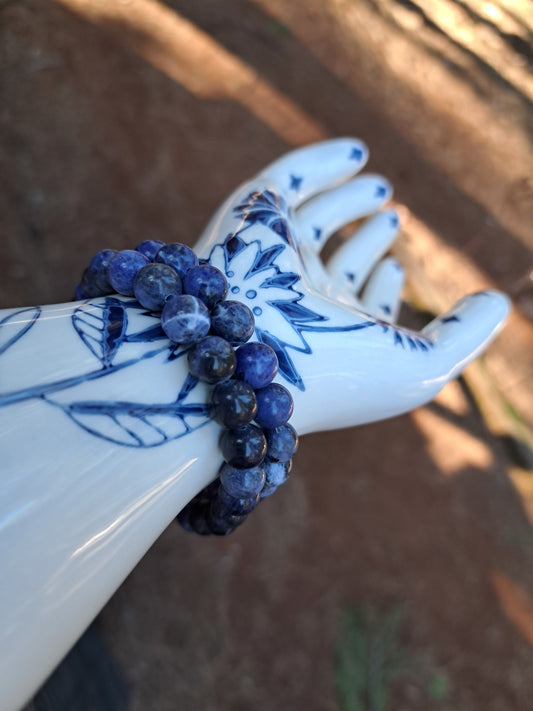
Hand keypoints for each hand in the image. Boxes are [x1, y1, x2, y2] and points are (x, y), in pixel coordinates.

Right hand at [195, 138, 509, 432]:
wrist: (252, 356)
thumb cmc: (341, 373)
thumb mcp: (422, 365)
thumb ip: (466, 335)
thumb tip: (498, 302)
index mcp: (329, 336)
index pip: (354, 305)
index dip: (379, 284)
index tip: (395, 267)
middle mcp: (299, 298)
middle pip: (331, 262)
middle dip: (363, 239)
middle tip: (391, 214)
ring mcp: (274, 256)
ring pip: (309, 220)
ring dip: (345, 200)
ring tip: (381, 185)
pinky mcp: (252, 216)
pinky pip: (285, 180)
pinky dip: (320, 162)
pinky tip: (356, 154)